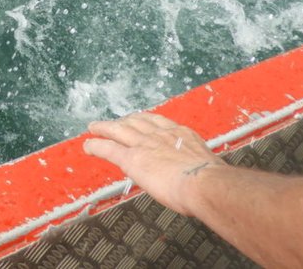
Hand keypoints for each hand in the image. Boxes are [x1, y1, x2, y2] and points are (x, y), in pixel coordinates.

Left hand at [83, 112, 225, 216]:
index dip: (147, 120)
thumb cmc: (213, 182)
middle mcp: (161, 135)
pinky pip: (109, 149)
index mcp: (182, 135)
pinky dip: (97, 146)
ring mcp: (145, 144)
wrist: (204, 183)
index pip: (160, 123)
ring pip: (119, 130)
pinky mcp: (132, 158)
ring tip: (94, 127)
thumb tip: (207, 177)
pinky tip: (88, 146)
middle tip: (116, 120)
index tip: (141, 119)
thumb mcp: (210, 166)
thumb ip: (201, 167)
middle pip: (137, 121)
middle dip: (125, 120)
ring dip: (104, 127)